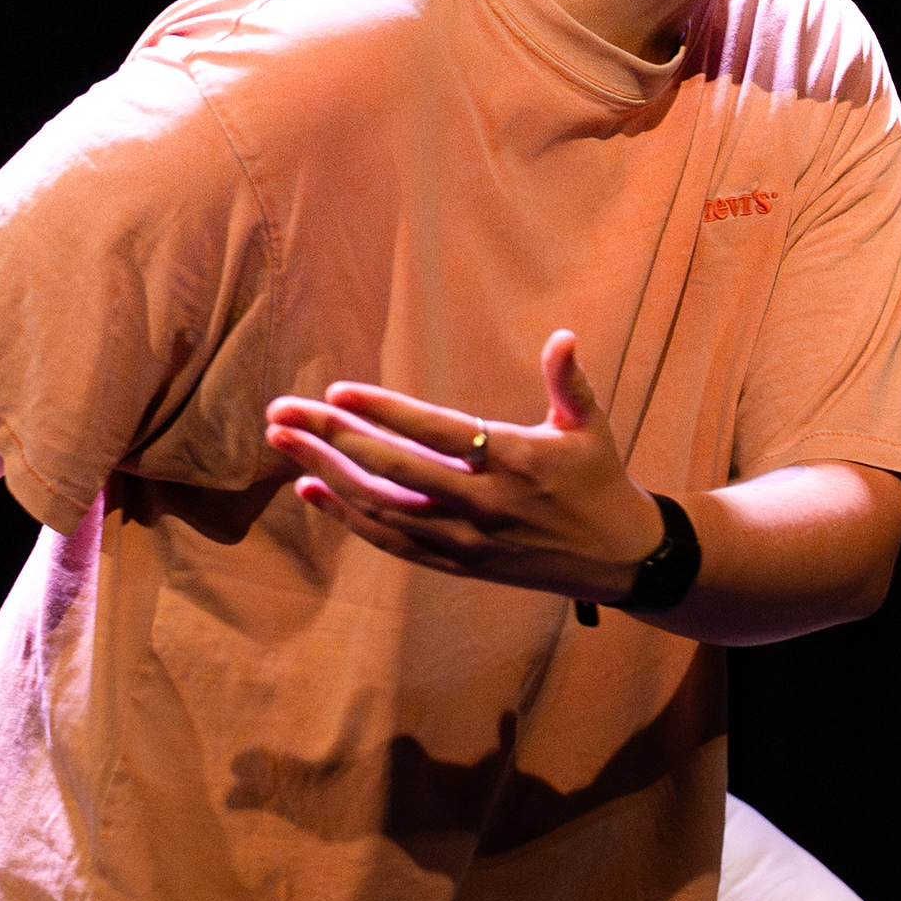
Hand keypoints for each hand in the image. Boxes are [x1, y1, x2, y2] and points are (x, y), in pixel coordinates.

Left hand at [264, 331, 666, 605]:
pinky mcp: (458, 564)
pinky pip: (391, 542)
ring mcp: (468, 538)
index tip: (335, 392)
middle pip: (392, 470)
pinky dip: (347, 518)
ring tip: (283, 444)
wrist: (619, 557)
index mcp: (517, 460)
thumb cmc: (600, 481)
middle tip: (281, 412)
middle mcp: (486, 503)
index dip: (384, 412)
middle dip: (331, 438)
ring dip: (326, 474)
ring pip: (381, 507)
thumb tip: (562, 336)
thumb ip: (569, 381)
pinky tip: (311, 489)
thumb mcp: (590, 427)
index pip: (436, 432)